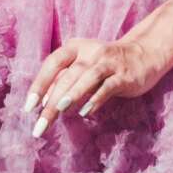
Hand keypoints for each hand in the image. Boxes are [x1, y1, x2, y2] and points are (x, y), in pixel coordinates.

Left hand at [23, 32, 167, 137]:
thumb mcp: (83, 68)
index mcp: (75, 47)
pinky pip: (108, 86)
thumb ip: (64, 81)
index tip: (29, 107)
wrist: (144, 54)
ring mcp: (109, 62)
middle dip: (52, 102)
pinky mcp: (124, 75)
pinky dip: (96, 98)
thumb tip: (44, 103)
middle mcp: (90, 52)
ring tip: (59, 110)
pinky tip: (85, 112)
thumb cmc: (106, 65)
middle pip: (67, 76)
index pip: (53, 63)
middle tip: (41, 125)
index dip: (39, 84)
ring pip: (88, 77)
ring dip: (73, 93)